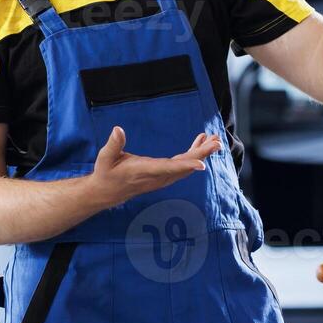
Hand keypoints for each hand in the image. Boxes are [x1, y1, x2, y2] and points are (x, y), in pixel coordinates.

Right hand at [85, 127, 221, 208]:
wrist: (106, 192)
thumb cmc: (106, 173)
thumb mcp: (105, 158)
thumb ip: (113, 144)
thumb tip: (118, 129)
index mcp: (144, 171)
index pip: (168, 168)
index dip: (185, 166)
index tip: (202, 164)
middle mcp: (157, 177)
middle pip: (183, 166)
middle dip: (202, 154)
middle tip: (217, 142)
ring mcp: (162, 178)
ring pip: (186, 166)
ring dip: (201, 153)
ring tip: (215, 140)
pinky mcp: (163, 175)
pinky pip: (182, 165)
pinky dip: (193, 153)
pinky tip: (200, 142)